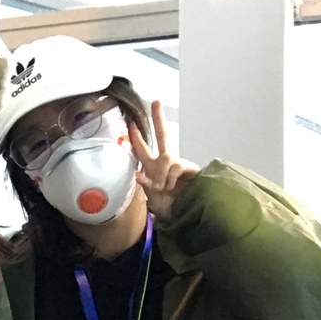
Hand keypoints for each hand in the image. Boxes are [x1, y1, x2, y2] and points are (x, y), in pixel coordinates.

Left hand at [130, 100, 199, 219]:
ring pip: (166, 158)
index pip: (143, 149)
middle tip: (156, 103)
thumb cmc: (167, 207)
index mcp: (153, 167)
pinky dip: (167, 178)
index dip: (136, 137)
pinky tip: (167, 186)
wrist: (184, 216)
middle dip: (159, 119)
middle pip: (163, 136)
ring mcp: (178, 164)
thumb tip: (139, 175)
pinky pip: (174, 167)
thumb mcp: (151, 197)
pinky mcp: (190, 169)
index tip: (130, 122)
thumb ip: (144, 185)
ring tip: (162, 188)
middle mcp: (165, 162)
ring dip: (161, 175)